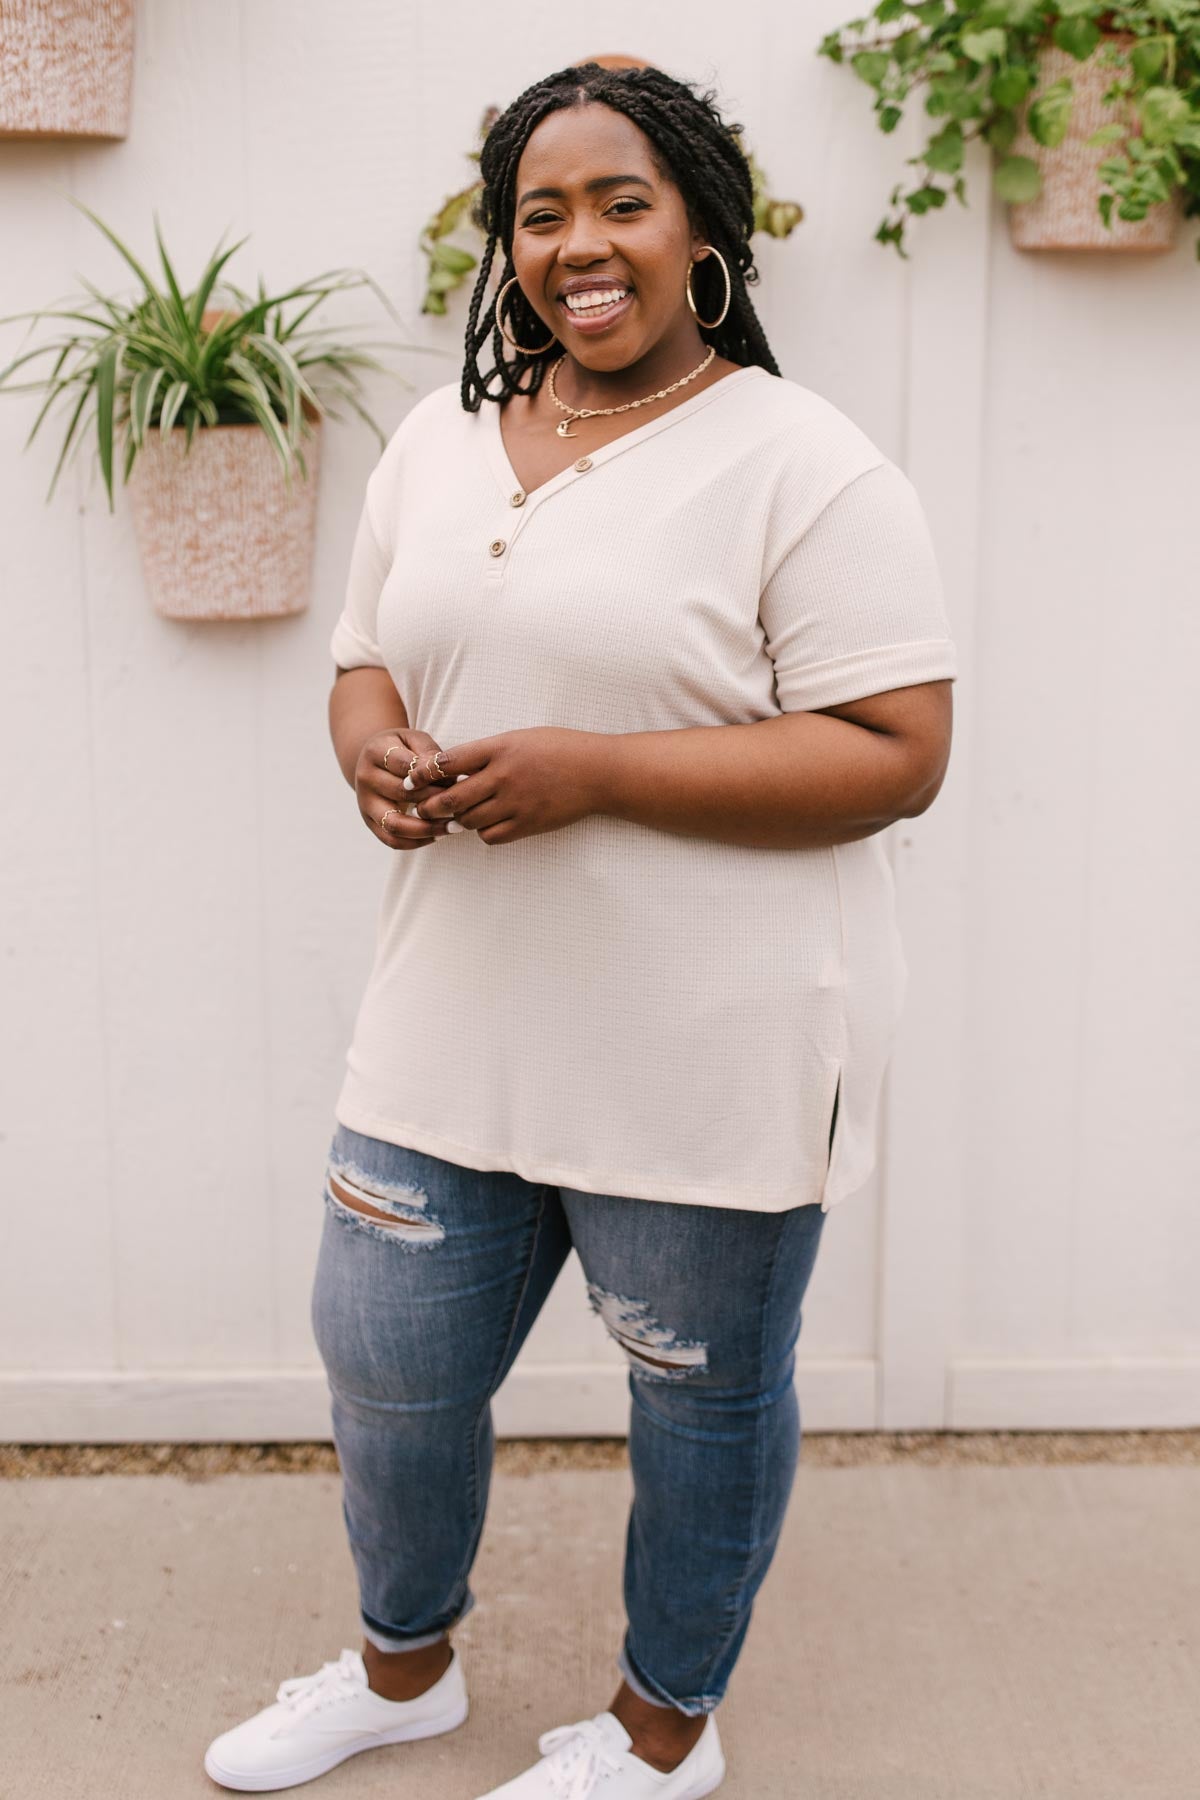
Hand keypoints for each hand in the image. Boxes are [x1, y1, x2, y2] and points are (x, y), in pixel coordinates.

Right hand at [355, 727, 455, 849]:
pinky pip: (392, 841)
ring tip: (454, 827)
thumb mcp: (416, 740)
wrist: (375, 761)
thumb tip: (449, 776)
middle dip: (434, 801)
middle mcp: (365, 778)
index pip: (405, 766)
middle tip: (461, 805)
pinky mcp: (370, 822)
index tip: (457, 781)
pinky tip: (439, 835)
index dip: (432, 776)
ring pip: (395, 824)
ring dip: (428, 829)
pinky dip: (418, 842)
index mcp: (375, 751)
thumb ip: (430, 754)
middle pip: (401, 794)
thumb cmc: (404, 749)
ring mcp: (365, 803)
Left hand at [405, 727, 603, 845]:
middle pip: (451, 798)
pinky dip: (483, 832)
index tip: (415, 781)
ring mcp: (515, 802)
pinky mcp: (528, 824)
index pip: (448, 763)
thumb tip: (452, 768)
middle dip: (431, 807)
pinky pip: (491, 835)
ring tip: (456, 817)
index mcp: (499, 748)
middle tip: (423, 810)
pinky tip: (486, 823)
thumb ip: (487, 752)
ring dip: (458, 820)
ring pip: (468, 821)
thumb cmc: (559, 749)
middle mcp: (503, 776)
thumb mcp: (520, 738)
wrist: (598, 772)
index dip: (425, 774)